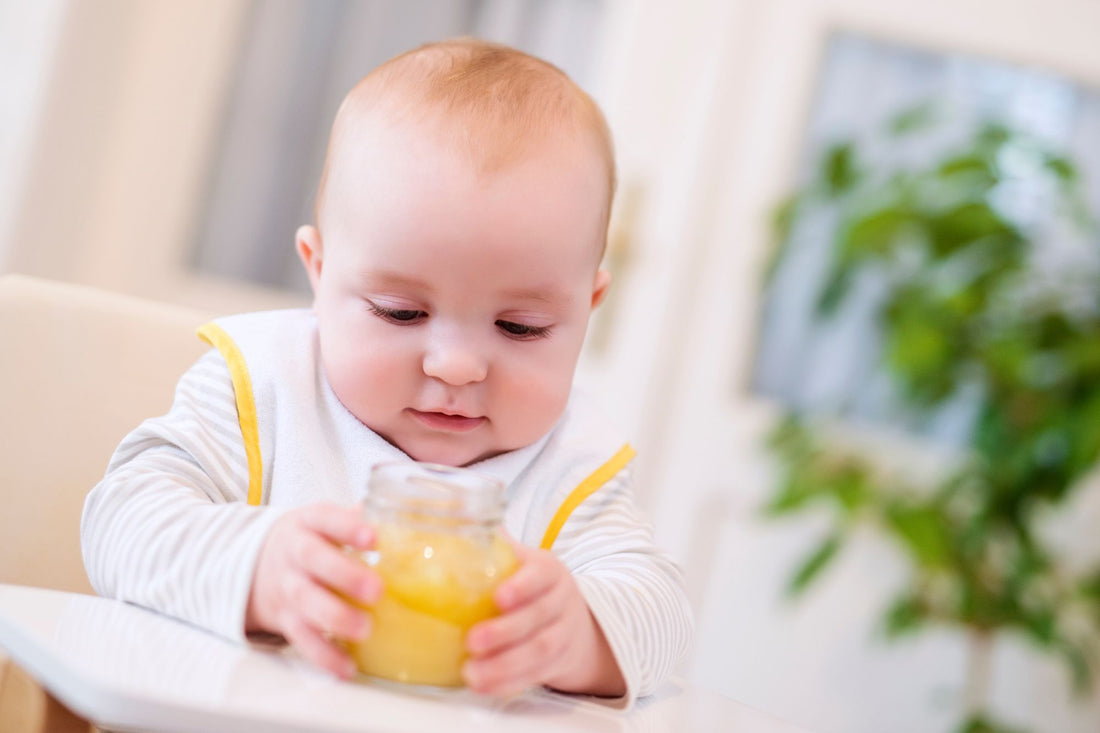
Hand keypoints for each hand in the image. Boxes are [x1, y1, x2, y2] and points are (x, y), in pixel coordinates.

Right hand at [246, 503, 380, 677]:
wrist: (257, 564)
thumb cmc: (311, 539)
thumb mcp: (326, 520)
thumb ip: (360, 520)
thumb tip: (410, 515)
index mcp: (308, 523)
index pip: (326, 519)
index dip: (347, 527)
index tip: (373, 537)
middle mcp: (294, 553)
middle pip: (313, 559)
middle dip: (344, 575)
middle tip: (376, 589)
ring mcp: (288, 587)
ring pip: (306, 602)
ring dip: (335, 618)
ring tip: (364, 629)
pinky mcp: (286, 619)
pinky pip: (302, 639)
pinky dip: (325, 655)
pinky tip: (348, 666)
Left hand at [462, 542, 625, 696]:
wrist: (571, 618)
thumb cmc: (530, 584)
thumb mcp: (519, 559)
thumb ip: (491, 544)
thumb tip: (447, 515)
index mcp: (548, 570)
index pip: (541, 575)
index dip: (522, 586)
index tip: (499, 597)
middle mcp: (561, 600)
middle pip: (539, 617)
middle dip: (505, 632)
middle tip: (472, 640)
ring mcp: (563, 633)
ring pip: (540, 651)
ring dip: (505, 665)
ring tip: (472, 672)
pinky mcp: (558, 663)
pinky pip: (536, 675)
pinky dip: (509, 683)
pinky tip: (485, 686)